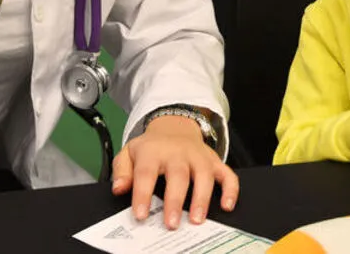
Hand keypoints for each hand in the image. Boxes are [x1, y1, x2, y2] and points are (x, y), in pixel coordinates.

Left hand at [109, 115, 238, 229]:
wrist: (175, 127)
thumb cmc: (152, 147)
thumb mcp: (129, 153)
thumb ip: (122, 171)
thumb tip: (119, 188)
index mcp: (153, 151)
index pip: (146, 173)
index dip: (142, 194)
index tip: (141, 214)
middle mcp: (178, 153)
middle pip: (178, 175)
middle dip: (175, 200)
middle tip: (171, 223)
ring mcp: (198, 157)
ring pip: (204, 175)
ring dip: (202, 198)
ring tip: (196, 219)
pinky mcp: (214, 161)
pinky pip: (227, 174)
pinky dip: (230, 190)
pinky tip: (226, 205)